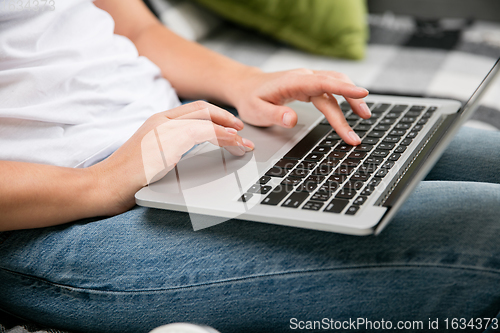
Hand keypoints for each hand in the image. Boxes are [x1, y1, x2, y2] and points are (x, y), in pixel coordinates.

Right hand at [90, 101, 253, 214]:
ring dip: (229, 130)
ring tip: (244, 143)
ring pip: (206, 119)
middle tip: (242, 131)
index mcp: (157, 120)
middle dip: (227, 118)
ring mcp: (163, 128)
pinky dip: (222, 136)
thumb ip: (171, 147)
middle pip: (203, 109)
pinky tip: (233, 144)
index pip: (194, 110)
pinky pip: (202, 132)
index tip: (232, 126)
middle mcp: (161, 119)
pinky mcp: (166, 140)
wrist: (104, 185)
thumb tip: (190, 152)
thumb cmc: (127, 177)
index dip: (217, 115)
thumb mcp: (153, 156)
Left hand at [230, 68, 369, 145]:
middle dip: (352, 100)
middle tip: (365, 118)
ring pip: (335, 85)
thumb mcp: (256, 111)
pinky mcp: (309, 85)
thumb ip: (274, 115)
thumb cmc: (250, 99)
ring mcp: (307, 80)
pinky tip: (350, 108)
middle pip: (334, 84)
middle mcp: (303, 77)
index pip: (323, 83)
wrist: (245, 86)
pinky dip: (343, 98)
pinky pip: (330, 90)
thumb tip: (292, 120)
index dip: (344, 88)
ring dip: (351, 98)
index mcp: (293, 82)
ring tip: (364, 115)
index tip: (363, 93)